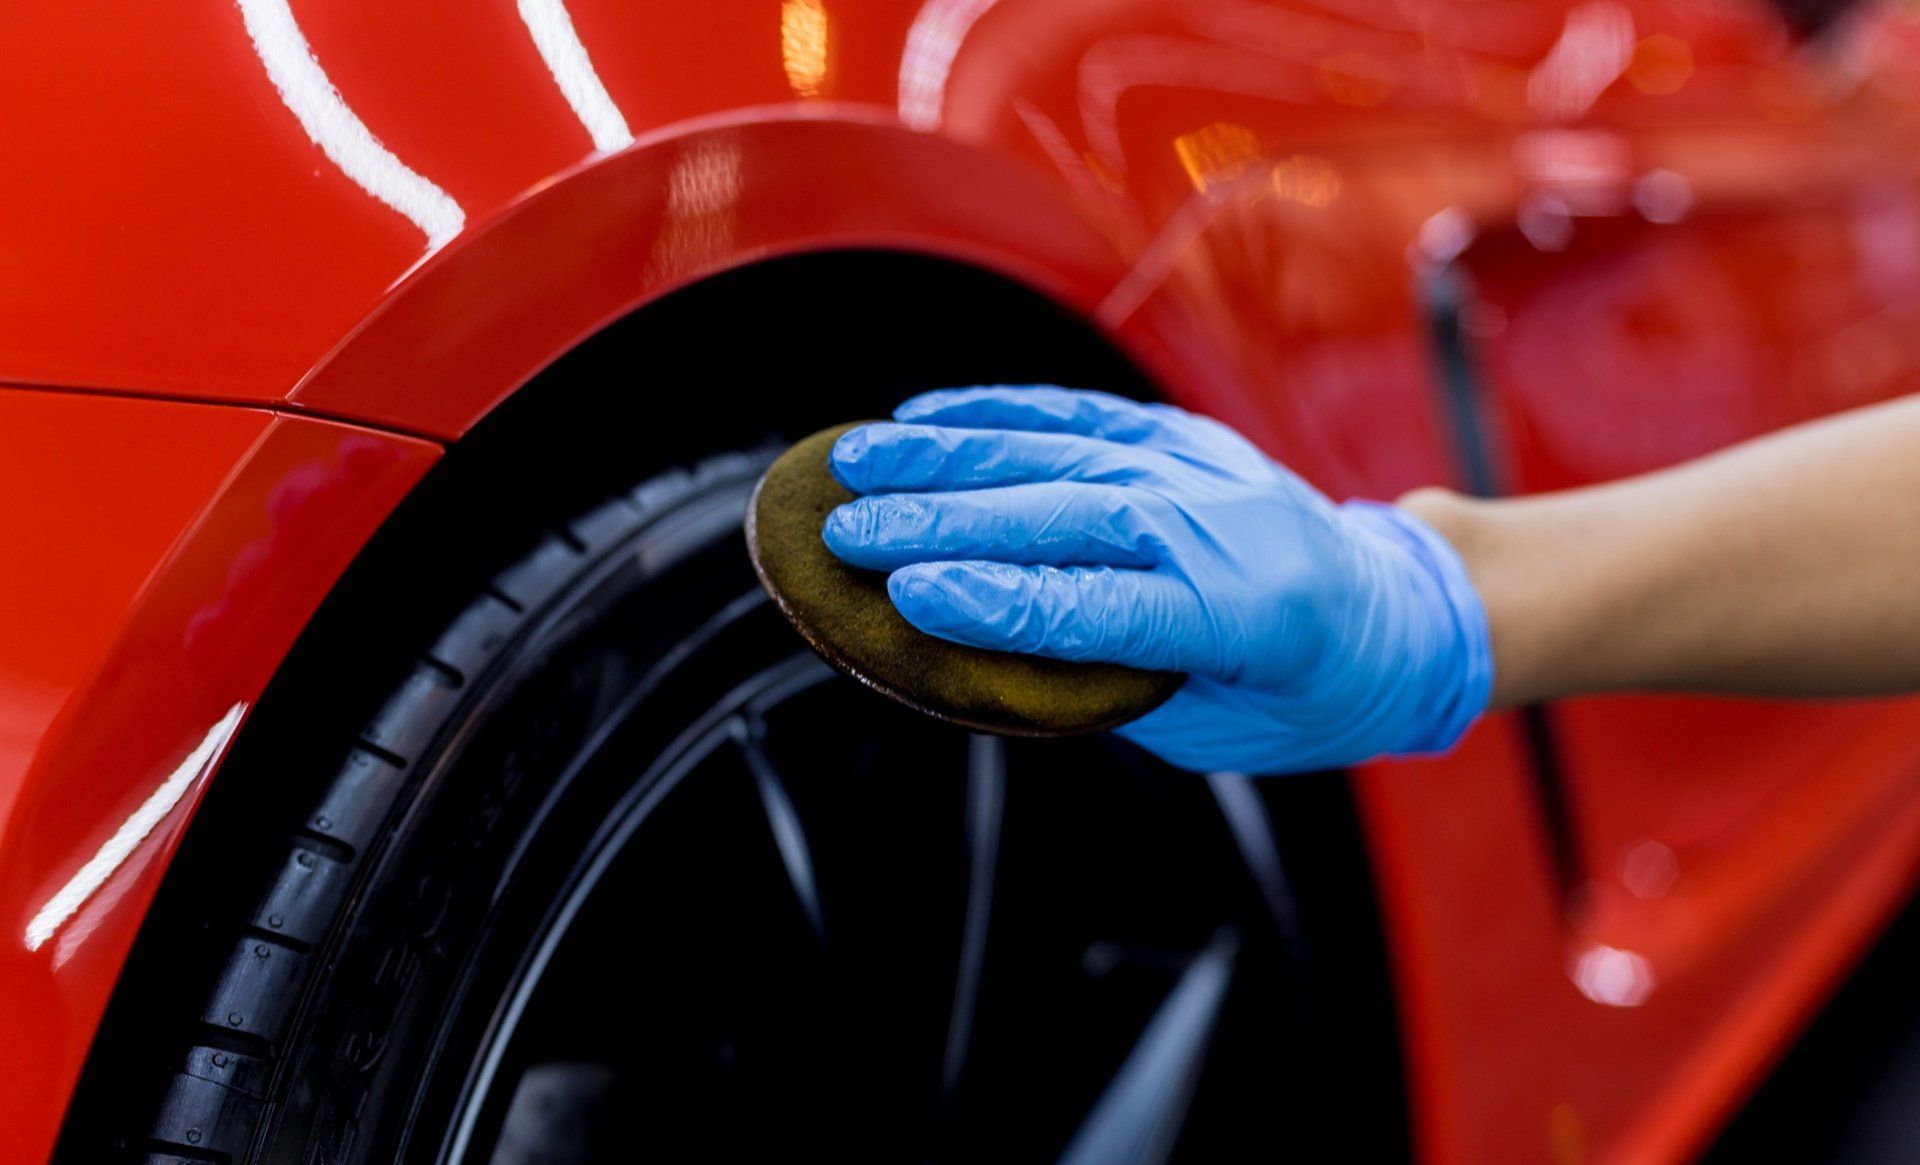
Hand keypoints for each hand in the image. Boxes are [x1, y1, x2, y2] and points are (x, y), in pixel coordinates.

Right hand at [821, 386, 1492, 774]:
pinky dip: (1000, 411)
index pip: (1100, 607)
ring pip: (1060, 449)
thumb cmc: (1304, 690)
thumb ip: (1110, 686)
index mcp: (1246, 616)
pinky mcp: (1185, 437)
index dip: (999, 603)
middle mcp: (1225, 527)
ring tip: (859, 463)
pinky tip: (928, 415)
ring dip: (950, 455)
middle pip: (1064, 515)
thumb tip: (987, 650)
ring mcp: (1206, 469)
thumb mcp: (1216, 729)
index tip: (911, 596)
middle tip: (851, 533)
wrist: (1397, 607)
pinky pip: (1082, 413)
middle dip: (946, 523)